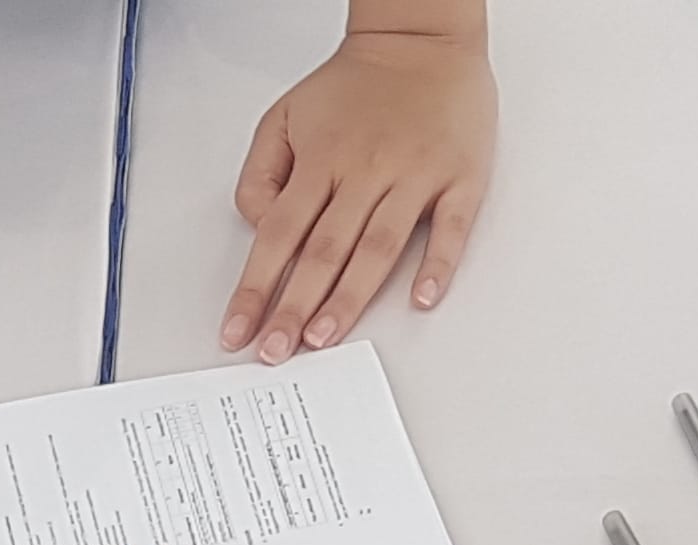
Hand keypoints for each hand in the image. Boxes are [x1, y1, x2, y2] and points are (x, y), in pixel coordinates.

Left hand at [223, 20, 498, 362]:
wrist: (422, 39)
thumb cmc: (355, 87)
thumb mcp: (283, 117)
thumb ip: (260, 176)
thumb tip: (261, 232)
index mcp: (321, 159)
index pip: (277, 235)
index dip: (255, 287)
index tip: (238, 330)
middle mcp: (365, 170)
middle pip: (323, 250)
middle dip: (294, 307)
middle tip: (277, 352)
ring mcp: (415, 175)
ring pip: (377, 247)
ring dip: (349, 297)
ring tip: (325, 336)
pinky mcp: (460, 177)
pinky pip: (451, 227)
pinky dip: (438, 264)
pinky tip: (421, 298)